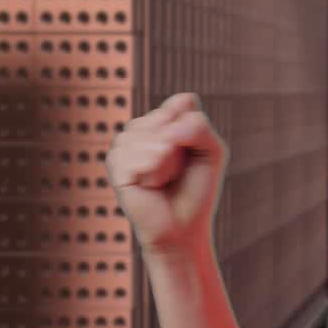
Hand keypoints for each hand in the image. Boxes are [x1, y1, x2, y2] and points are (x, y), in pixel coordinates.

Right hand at [105, 92, 228, 255]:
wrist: (182, 226)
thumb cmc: (197, 187)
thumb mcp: (211, 151)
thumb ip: (198, 127)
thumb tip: (167, 133)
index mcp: (165, 118)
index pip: (183, 102)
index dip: (194, 127)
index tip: (195, 150)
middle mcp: (142, 127)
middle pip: (167, 117)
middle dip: (182, 146)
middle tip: (179, 169)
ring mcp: (125, 143)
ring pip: (152, 136)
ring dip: (167, 162)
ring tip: (164, 178)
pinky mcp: (115, 164)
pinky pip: (138, 158)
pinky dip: (152, 174)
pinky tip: (150, 185)